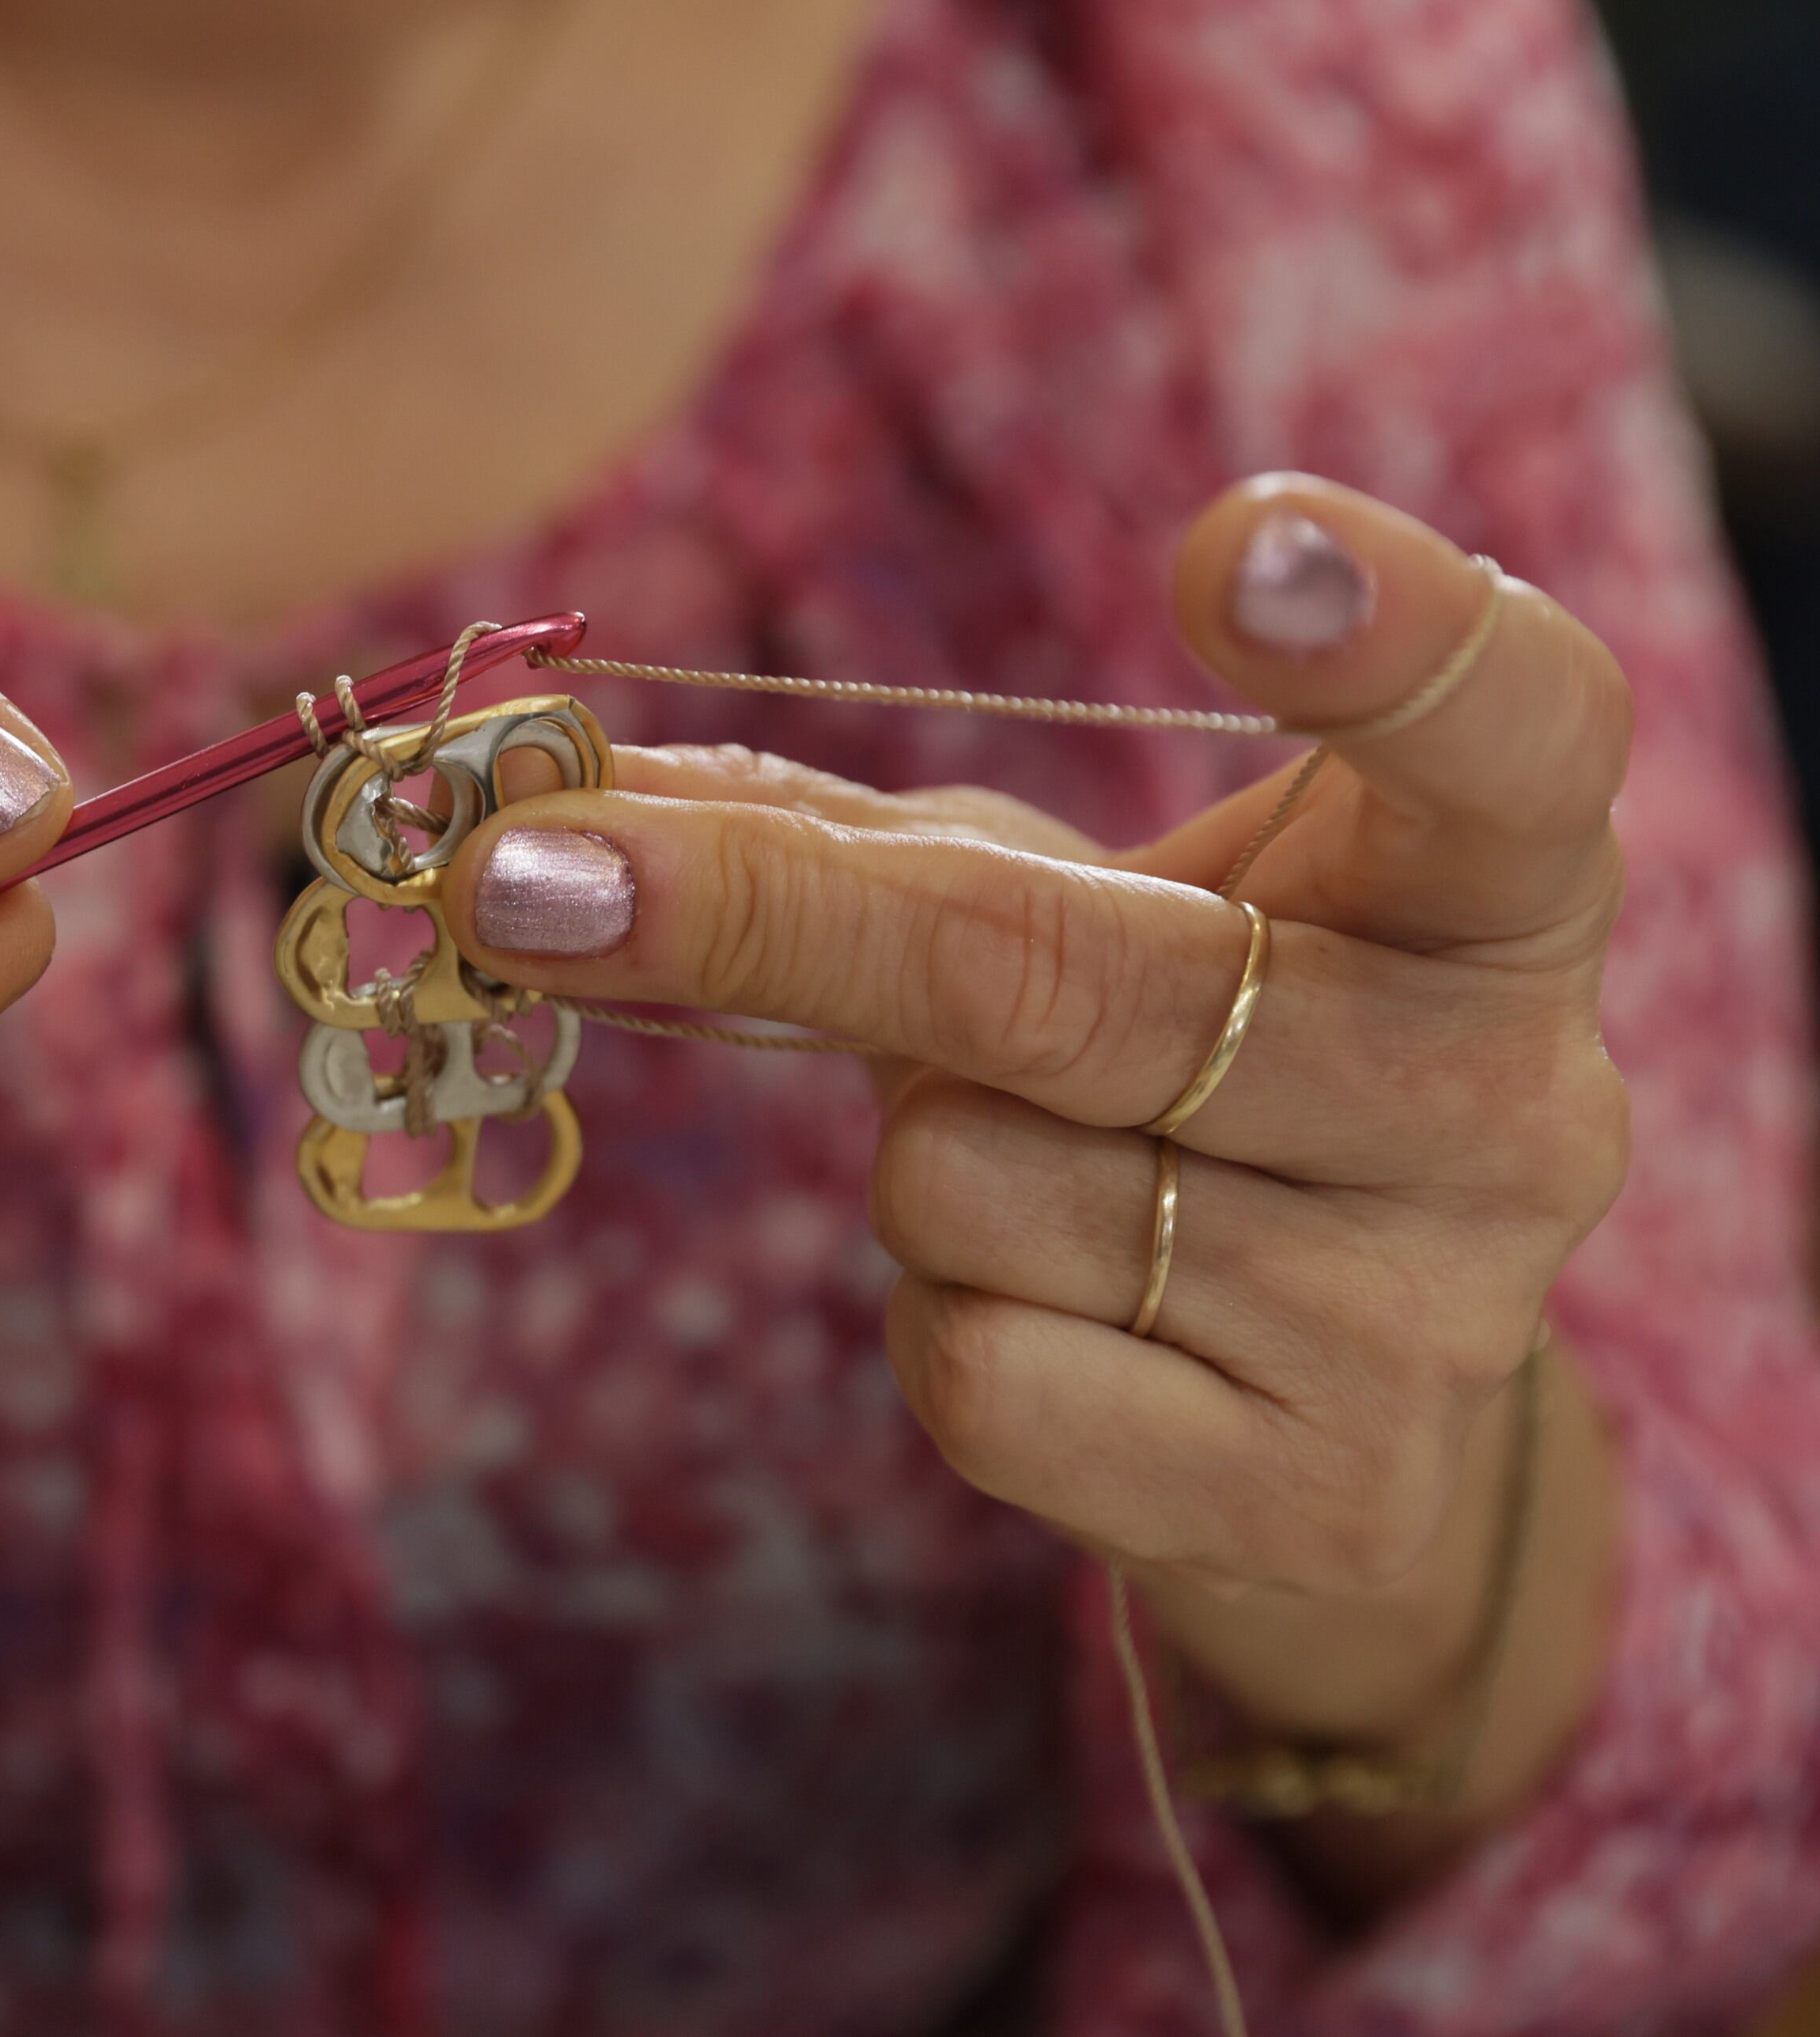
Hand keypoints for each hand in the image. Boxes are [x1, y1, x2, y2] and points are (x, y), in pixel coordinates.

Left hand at [448, 477, 1628, 1807]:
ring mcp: (1425, 1311)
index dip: (1386, 629)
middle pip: (1071, 973)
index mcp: (1489, 890)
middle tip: (526, 876)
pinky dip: (947, 1332)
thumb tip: (561, 793)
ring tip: (1053, 1182)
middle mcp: (1507, 1091)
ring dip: (916, 1166)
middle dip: (769, 921)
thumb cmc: (1192, 1099)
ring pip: (975, 1181)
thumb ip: (858, 838)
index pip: (1510, 728)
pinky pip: (979, 1367)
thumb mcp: (1084, 921)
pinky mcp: (1313, 1496)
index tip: (1235, 539)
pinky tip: (1069, 1330)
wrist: (1345, 1445)